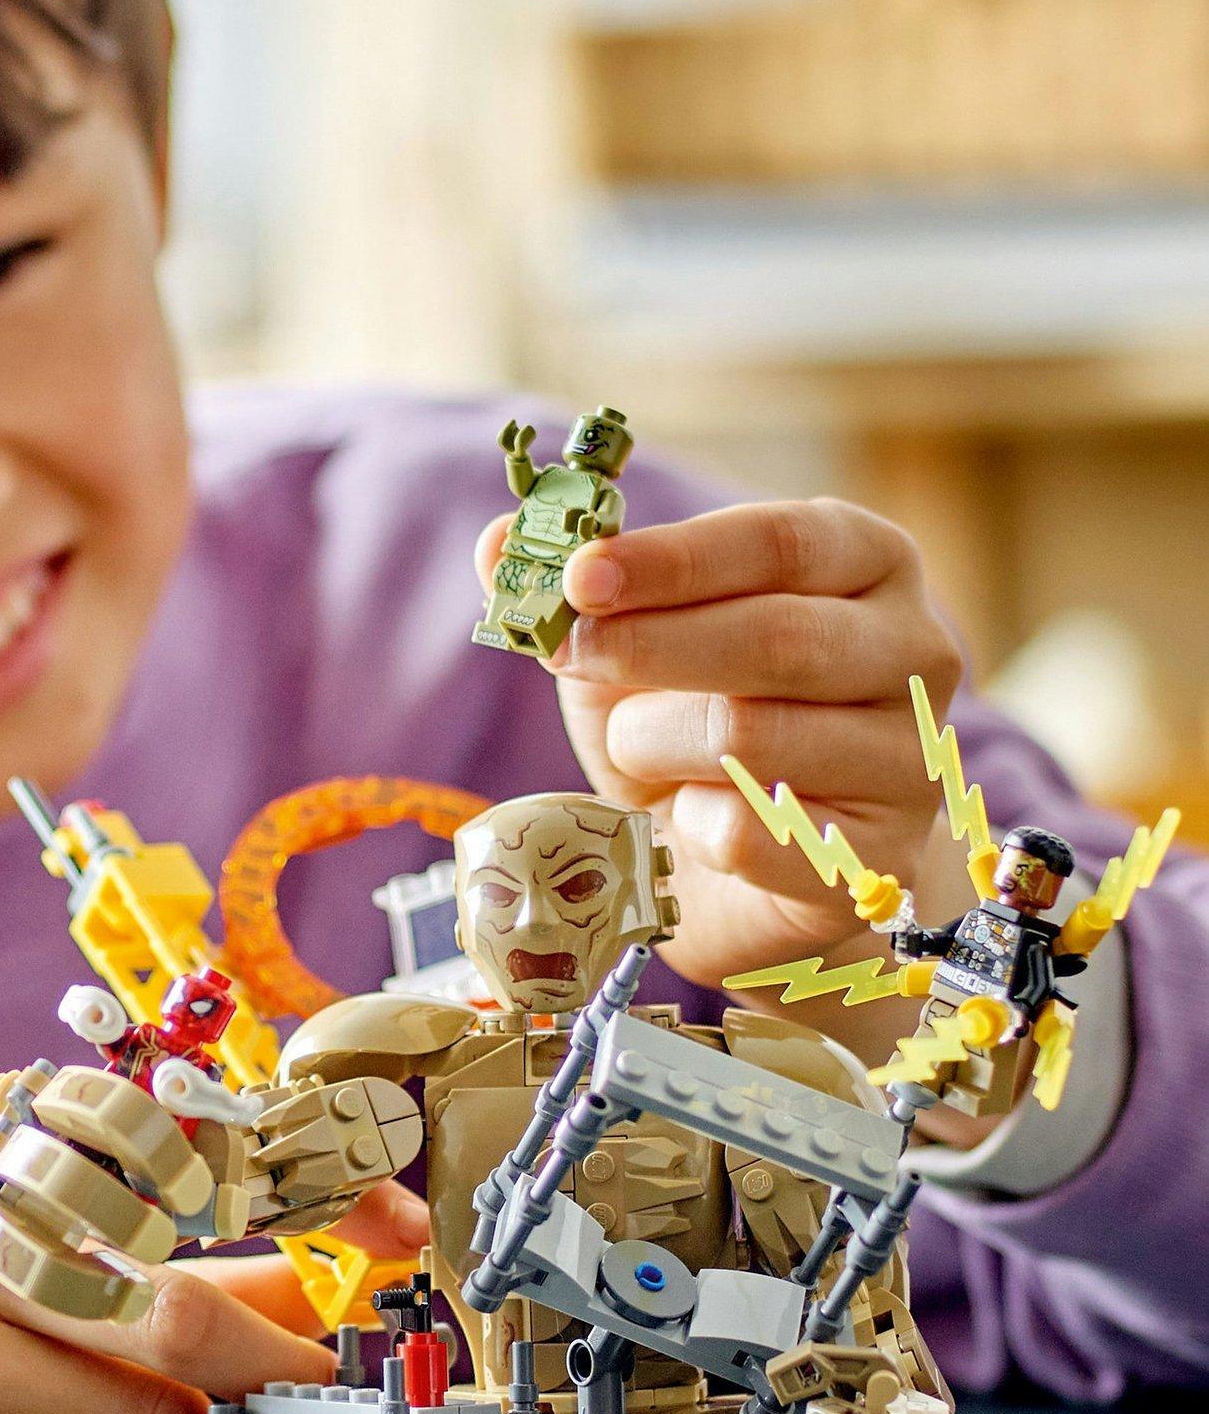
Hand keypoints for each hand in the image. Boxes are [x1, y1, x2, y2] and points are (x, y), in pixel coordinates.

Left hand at [475, 496, 974, 1053]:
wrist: (740, 871)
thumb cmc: (690, 727)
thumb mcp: (627, 643)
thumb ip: (570, 590)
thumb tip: (497, 542)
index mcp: (867, 562)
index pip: (778, 542)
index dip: (671, 559)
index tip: (579, 576)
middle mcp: (916, 650)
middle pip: (778, 637)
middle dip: (649, 646)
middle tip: (567, 655)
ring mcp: (910, 759)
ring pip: (756, 735)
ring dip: (656, 741)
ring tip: (637, 749)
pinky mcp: (881, 859)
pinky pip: (757, 834)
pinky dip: (692, 825)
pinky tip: (688, 818)